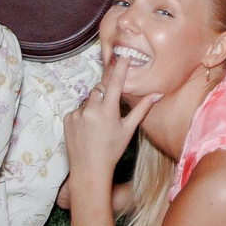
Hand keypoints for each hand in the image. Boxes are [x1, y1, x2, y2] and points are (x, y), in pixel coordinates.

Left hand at [63, 72, 159, 190]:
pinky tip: (87, 130)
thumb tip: (158, 94)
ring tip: (97, 126)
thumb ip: (142, 109)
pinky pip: (77, 110)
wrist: (89, 169)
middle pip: (99, 90)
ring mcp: (77, 114)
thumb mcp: (128, 129)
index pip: (116, 83)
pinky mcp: (67, 119)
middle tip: (109, 111)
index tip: (123, 55)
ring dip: (94, 107)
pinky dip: (83, 116)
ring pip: (88, 100)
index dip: (120, 68)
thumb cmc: (112, 150)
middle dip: (104, 95)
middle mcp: (91, 110)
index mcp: (108, 111)